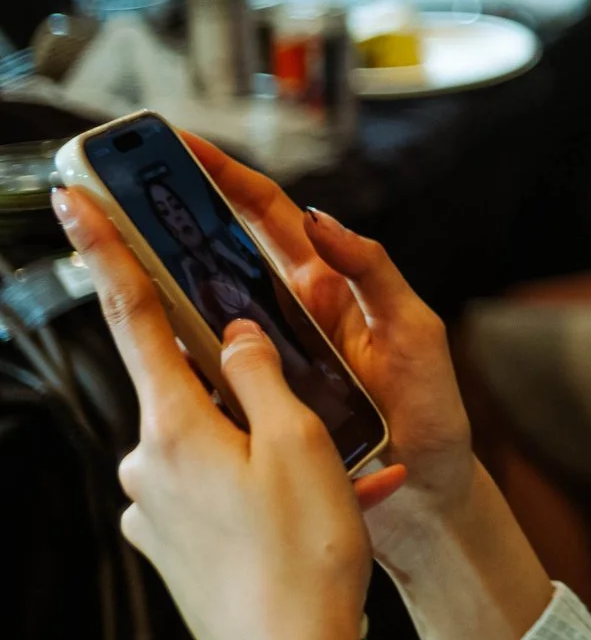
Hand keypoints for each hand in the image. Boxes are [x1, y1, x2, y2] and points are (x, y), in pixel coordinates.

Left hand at [55, 188, 368, 639]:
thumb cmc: (303, 556)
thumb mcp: (303, 444)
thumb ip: (266, 375)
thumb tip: (238, 334)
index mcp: (176, 427)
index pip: (134, 317)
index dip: (106, 251)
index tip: (78, 202)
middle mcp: (146, 464)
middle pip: (197, 391)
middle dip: (257, 398)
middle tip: (317, 434)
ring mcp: (151, 510)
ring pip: (216, 447)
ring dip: (273, 454)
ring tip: (342, 488)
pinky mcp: (167, 546)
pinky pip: (217, 493)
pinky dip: (264, 494)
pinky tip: (313, 519)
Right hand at [161, 135, 477, 570]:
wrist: (426, 493)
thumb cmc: (429, 408)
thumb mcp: (414, 329)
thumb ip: (373, 273)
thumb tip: (320, 220)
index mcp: (325, 288)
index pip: (268, 219)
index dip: (227, 179)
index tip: (184, 146)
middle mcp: (288, 318)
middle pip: (221, 257)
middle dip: (174, 220)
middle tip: (124, 190)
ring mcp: (264, 362)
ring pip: (201, 315)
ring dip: (160, 285)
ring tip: (112, 253)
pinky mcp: (251, 407)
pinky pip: (203, 377)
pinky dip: (171, 359)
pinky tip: (141, 347)